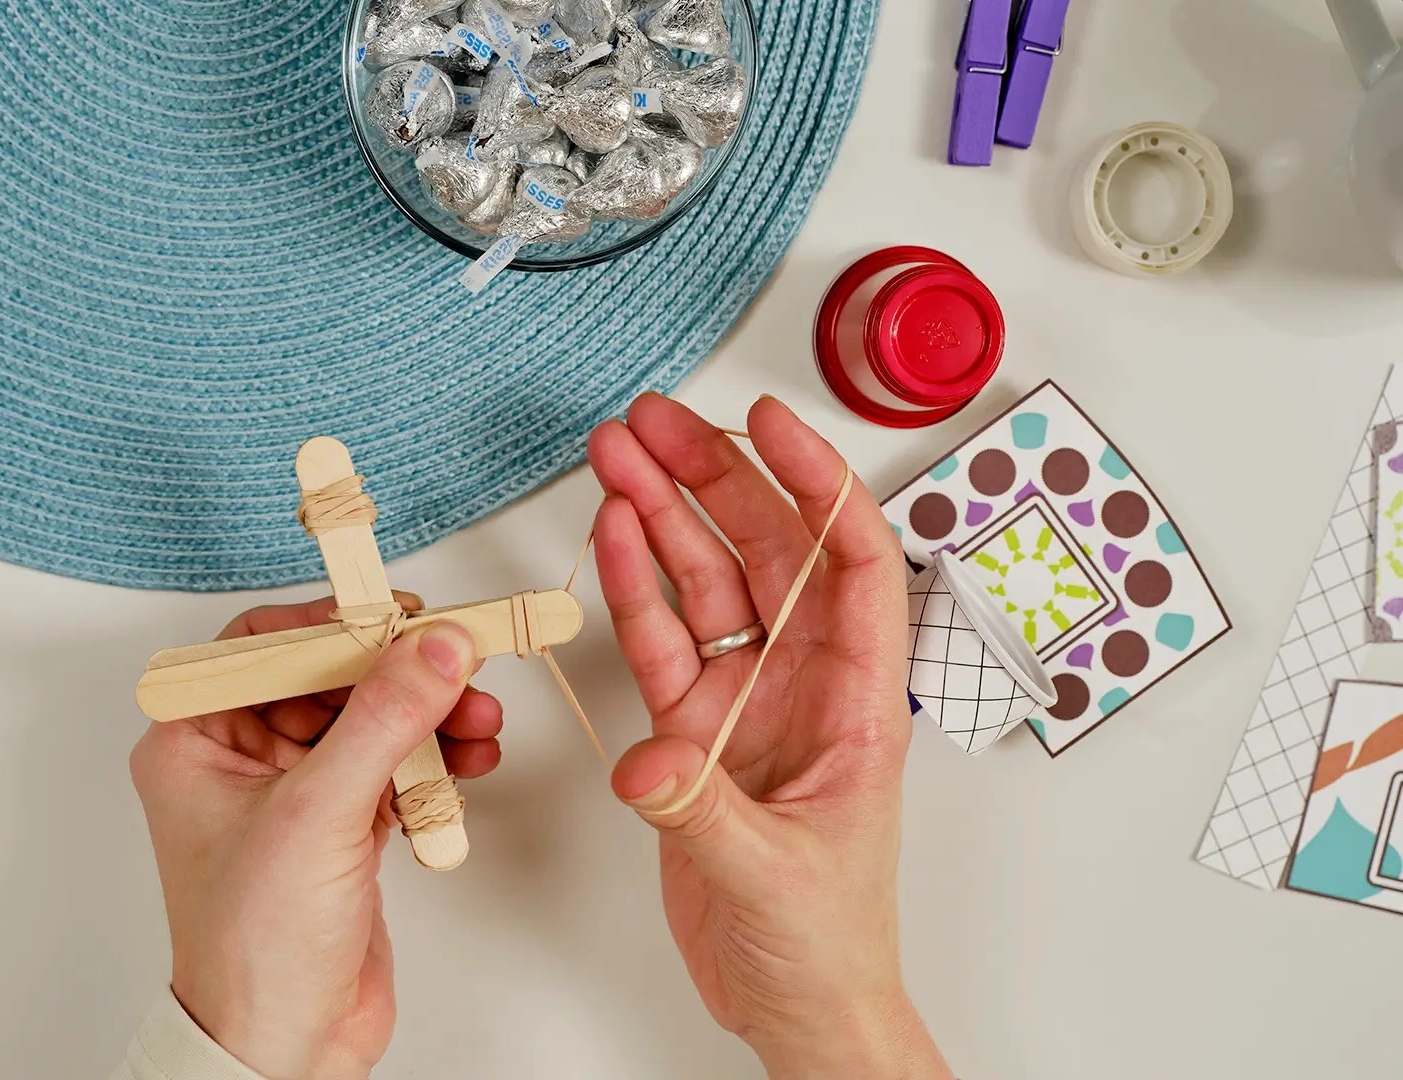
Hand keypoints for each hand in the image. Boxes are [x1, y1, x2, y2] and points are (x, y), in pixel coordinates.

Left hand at [130, 596, 499, 1079]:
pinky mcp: (339, 830)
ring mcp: (292, 796)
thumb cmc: (252, 947)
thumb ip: (383, 717)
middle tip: (462, 668)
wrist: (283, 1048)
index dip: (337, 623)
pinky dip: (434, 762)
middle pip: (330, 678)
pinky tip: (470, 762)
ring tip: (481, 725)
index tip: (405, 617)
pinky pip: (392, 768)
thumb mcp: (319, 812)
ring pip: (369, 722)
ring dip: (429, 717)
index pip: (267, 645)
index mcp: (194, 739)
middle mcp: (237, 759)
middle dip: (402, 675)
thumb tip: (434, 644)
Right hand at [587, 394, 949, 1078]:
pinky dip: (633, 584)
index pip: (853, 560)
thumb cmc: (828, 942)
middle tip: (655, 421)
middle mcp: (805, 682)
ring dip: (663, 514)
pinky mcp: (692, 730)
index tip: (768, 424)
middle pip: (766, 548)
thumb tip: (652, 763)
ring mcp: (745, 700)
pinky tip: (612, 533)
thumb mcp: (775, 876)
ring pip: (706, 580)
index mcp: (862, 699)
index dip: (817, 481)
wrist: (795, 1001)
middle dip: (713, 477)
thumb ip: (705, 813)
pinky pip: (661, 638)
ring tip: (617, 453)